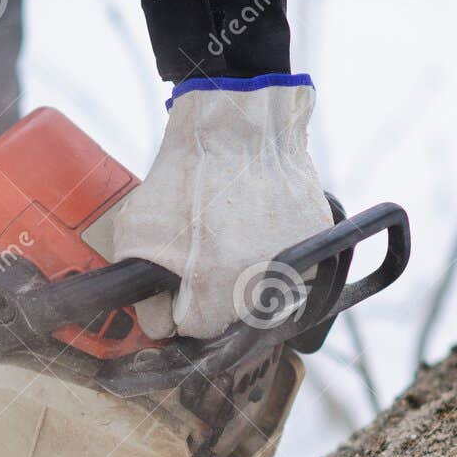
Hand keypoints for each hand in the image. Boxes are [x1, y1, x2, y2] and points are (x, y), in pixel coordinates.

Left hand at [110, 75, 332, 339]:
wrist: (238, 126)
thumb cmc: (185, 177)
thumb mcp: (137, 235)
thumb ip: (141, 293)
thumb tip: (157, 326)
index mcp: (215, 294)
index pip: (195, 331)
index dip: (178, 306)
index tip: (176, 281)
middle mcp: (260, 289)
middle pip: (231, 318)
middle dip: (211, 293)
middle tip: (203, 250)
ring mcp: (297, 268)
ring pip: (262, 295)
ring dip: (243, 275)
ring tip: (230, 233)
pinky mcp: (319, 244)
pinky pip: (292, 268)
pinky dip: (273, 252)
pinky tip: (256, 222)